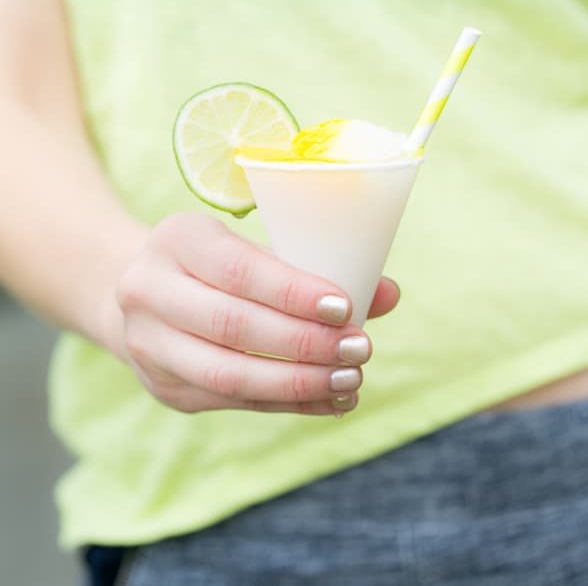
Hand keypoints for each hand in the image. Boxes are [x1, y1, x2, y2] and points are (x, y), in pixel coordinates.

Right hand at [116, 213, 399, 416]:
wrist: (143, 291)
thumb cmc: (217, 262)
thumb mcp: (253, 248)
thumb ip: (315, 268)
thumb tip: (389, 294)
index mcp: (176, 239)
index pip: (238, 270)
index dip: (293, 293)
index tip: (345, 308)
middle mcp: (149, 290)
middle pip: (234, 326)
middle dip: (305, 343)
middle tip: (360, 348)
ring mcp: (149, 344)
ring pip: (228, 374)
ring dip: (298, 382)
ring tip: (350, 380)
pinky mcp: (163, 387)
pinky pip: (232, 402)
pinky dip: (287, 403)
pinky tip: (328, 400)